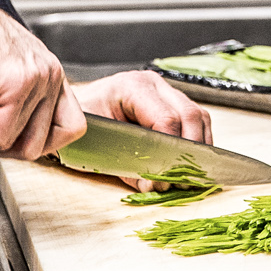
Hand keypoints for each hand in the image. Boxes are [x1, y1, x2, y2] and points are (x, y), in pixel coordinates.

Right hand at [0, 0, 85, 159]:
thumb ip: (7, 109)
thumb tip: (2, 143)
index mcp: (48, 73)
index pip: (69, 127)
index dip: (33, 140)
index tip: (2, 136)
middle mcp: (49, 75)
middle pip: (40, 145)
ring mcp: (37, 80)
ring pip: (17, 146)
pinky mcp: (17, 85)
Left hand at [74, 70, 213, 190]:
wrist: (71, 110)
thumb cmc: (82, 123)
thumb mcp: (96, 144)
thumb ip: (125, 166)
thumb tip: (153, 185)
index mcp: (133, 87)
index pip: (166, 118)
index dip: (171, 152)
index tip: (166, 178)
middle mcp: (154, 84)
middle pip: (190, 115)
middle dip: (190, 152)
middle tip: (183, 180)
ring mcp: (165, 91)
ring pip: (199, 116)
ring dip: (200, 148)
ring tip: (191, 176)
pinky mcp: (171, 102)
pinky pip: (196, 120)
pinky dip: (198, 143)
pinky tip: (191, 163)